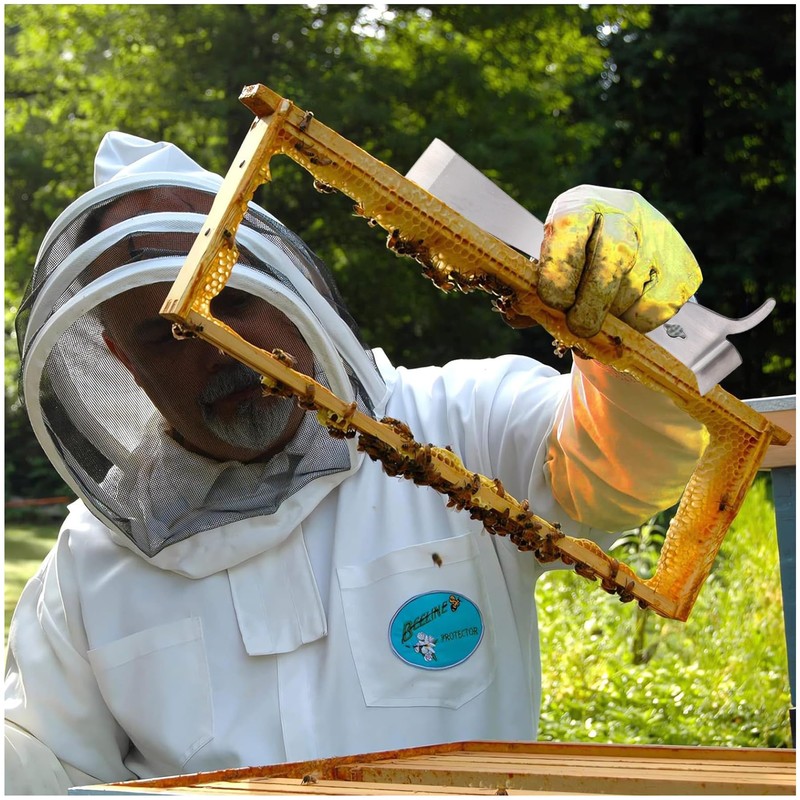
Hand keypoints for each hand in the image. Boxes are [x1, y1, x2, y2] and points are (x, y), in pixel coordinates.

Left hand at [536, 185, 701, 336]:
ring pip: (634, 288)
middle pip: (613, 256)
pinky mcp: (683, 268)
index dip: (560, 269)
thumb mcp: (550, 265)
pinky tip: (622, 318)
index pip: (570, 227)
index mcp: (580, 204)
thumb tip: (516, 316)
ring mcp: (659, 237)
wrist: (627, 243)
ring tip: (598, 320)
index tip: (553, 301)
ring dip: (611, 316)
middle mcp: (624, 211)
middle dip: (592, 301)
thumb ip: (531, 293)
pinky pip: (656, 308)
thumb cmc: (575, 260)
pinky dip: (635, 324)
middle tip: (579, 328)